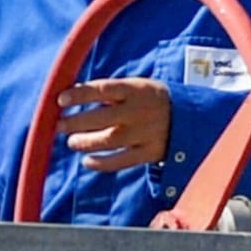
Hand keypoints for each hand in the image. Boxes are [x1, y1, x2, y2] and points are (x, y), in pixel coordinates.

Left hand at [57, 78, 171, 170]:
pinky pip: (121, 161)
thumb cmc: (150, 99)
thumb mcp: (135, 87)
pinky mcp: (149, 152)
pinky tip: (88, 161)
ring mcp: (145, 133)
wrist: (191, 118)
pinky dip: (101, 163)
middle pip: (101, 118)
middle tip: (60, 125)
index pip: (102, 89)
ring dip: (85, 143)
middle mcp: (139, 111)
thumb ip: (107, 91)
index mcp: (135, 90)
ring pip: (108, 140)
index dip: (80, 95)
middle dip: (75, 123)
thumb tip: (70, 94)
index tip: (60, 100)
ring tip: (72, 142)